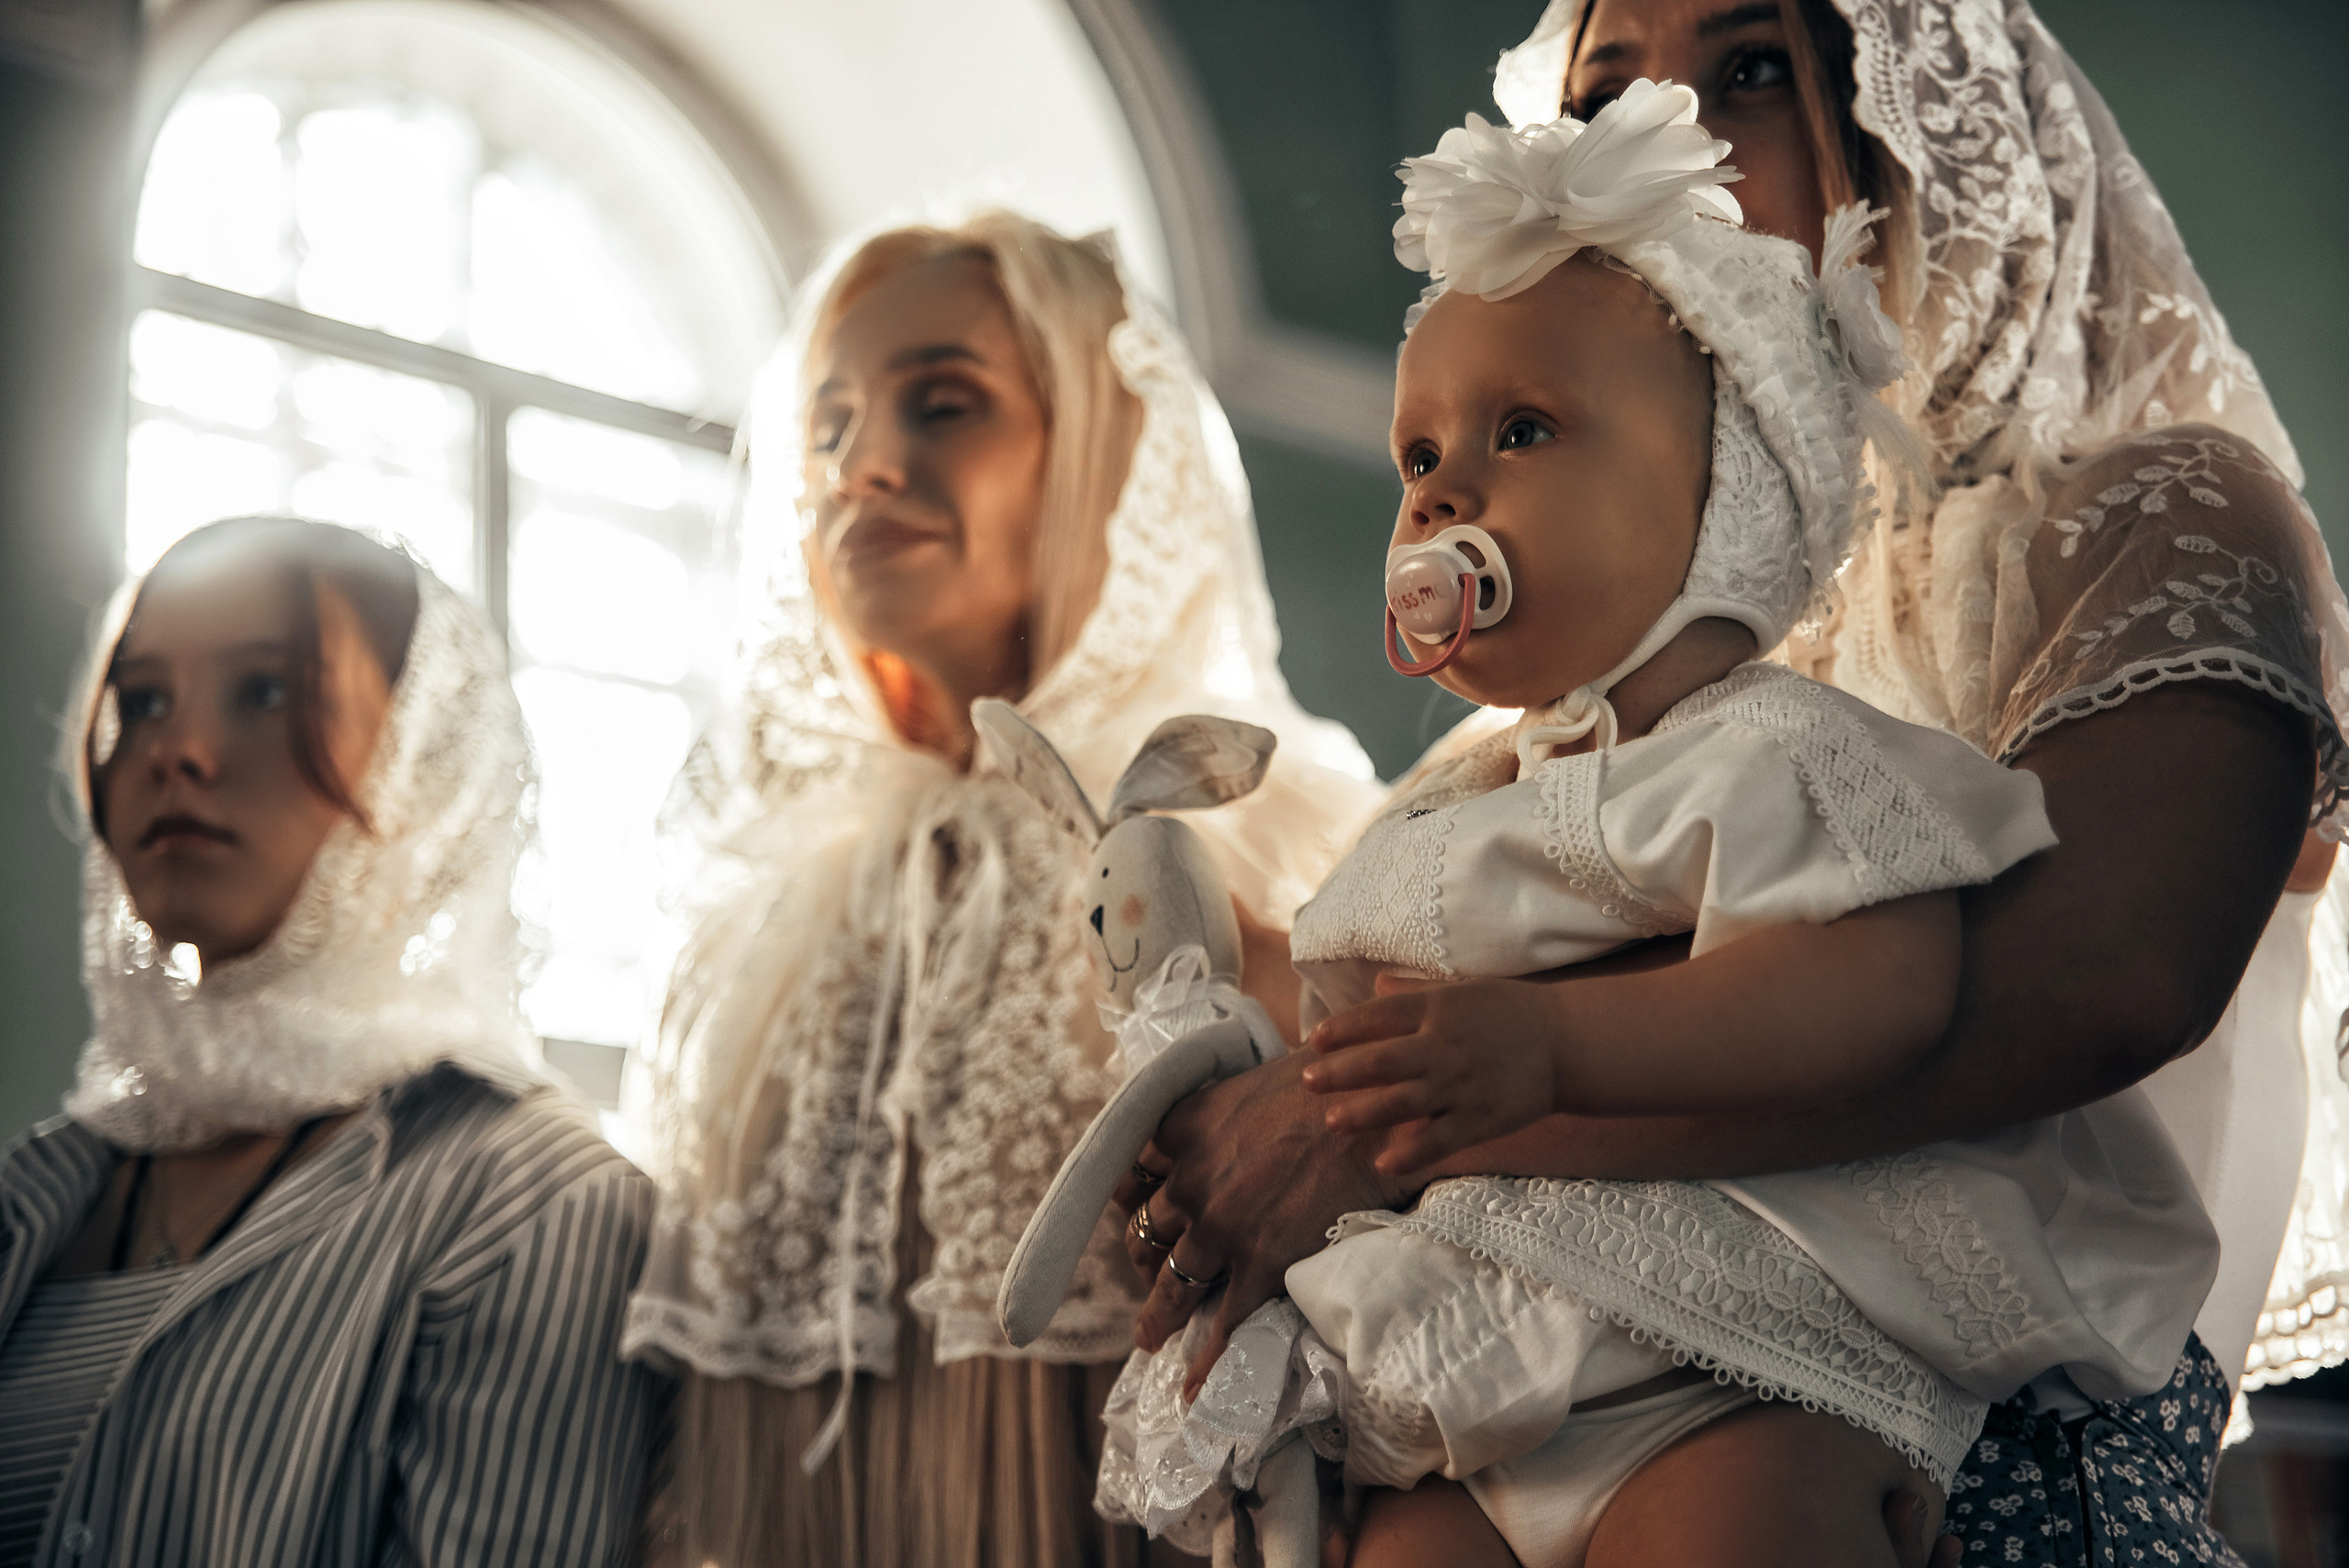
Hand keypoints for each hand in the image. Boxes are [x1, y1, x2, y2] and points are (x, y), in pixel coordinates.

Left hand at [1119, 1051, 1409, 1395]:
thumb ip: (1227, 1109)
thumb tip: (1240, 1118)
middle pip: (1145, 1233)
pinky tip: (1193, 1390)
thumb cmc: (1329, 1082)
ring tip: (1150, 1337)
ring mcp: (1221, 1228)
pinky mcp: (1258, 1263)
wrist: (1375, 1108)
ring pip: (1172, 1285)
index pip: (1132, 1175)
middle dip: (1142, 1261)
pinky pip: (1224, 1324)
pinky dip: (1204, 1364)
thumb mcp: (1254, 1080)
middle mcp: (1190, 1181)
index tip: (1136, 1214)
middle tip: (1148, 1277)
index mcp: (1182, 1129)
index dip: (1131, 1200)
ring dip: (1157, 1316)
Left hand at [1303, 979, 1564, 1176]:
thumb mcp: (1462, 990)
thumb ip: (1414, 992)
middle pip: (1381, 1061)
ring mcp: (1462, 1086)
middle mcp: (1445, 1047)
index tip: (1315, 1041)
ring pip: (1401, 1102)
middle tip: (1308, 1081)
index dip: (1343, 1029)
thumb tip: (1374, 983)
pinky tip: (1383, 1162)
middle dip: (1340, 1072)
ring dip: (1362, 1113)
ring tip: (1332, 1120)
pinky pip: (1439, 1140)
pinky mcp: (1481, 1120)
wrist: (1568, 1043)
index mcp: (1439, 1009)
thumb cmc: (1510, 1012)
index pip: (1379, 1016)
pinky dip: (1410, 1153)